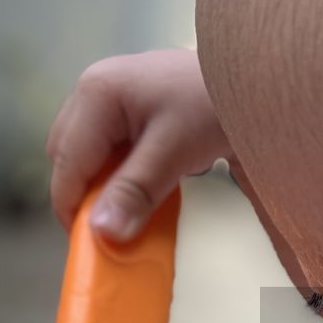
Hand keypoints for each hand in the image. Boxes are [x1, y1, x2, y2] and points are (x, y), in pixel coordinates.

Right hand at [46, 48, 231, 239]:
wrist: (256, 77)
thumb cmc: (216, 104)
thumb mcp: (174, 151)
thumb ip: (136, 190)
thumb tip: (103, 231)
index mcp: (96, 94)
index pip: (66, 160)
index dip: (71, 206)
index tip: (86, 246)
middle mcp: (95, 88)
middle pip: (68, 154)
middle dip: (84, 194)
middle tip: (108, 230)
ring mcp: (113, 93)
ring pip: (88, 151)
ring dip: (103, 183)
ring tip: (127, 211)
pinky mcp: (132, 103)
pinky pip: (111, 145)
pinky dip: (120, 171)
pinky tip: (145, 187)